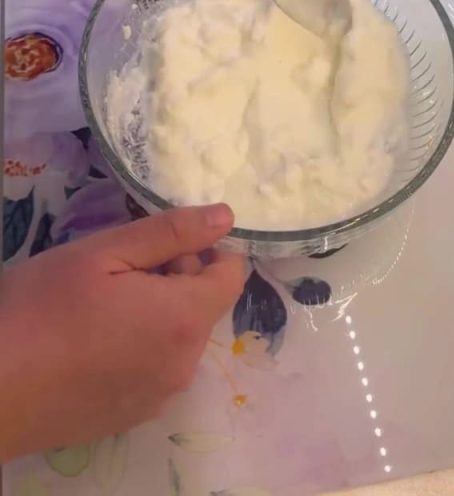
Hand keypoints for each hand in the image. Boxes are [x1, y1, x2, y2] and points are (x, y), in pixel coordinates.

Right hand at [0, 205, 243, 460]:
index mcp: (185, 320)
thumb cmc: (43, 307)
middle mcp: (184, 365)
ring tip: (101, 305)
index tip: (159, 245)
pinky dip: (139, 347)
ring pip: (179, 337)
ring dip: (156, 313)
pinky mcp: (133, 416)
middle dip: (175, 279)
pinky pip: (157, 368)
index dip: (203, 249)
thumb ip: (170, 233)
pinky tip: (92, 341)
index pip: (231, 275)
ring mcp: (159, 397)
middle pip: (204, 305)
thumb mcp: (103, 253)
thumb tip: (227, 217)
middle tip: (118, 271)